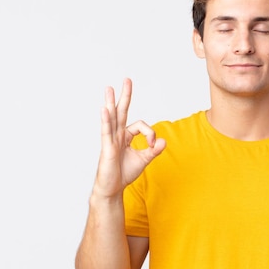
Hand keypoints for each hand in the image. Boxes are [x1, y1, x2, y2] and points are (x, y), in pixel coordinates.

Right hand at [92, 78, 165, 198]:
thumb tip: (163, 141)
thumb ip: (154, 150)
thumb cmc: (124, 173)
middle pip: (121, 111)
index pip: (140, 125)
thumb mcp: (143, 160)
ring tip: (109, 88)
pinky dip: (106, 120)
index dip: (150, 133)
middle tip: (127, 80)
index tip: (153, 144)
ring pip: (112, 118)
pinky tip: (105, 109)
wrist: (112, 188)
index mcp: (125, 136)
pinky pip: (106, 131)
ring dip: (111, 102)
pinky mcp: (106, 147)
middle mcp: (117, 135)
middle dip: (125, 96)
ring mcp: (110, 140)